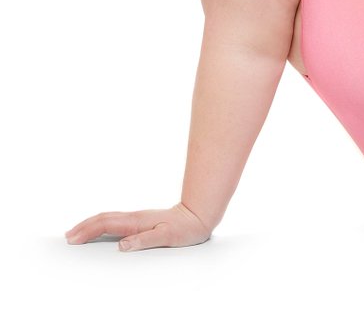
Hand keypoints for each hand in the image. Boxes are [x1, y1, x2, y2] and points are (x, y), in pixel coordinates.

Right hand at [65, 202, 211, 251]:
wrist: (198, 216)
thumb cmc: (185, 229)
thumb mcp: (167, 237)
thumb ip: (145, 240)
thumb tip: (122, 246)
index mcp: (137, 221)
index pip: (106, 225)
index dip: (88, 231)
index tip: (73, 239)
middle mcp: (134, 217)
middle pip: (103, 219)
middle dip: (83, 227)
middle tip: (67, 236)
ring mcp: (137, 217)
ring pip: (108, 218)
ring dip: (90, 224)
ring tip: (76, 232)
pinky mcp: (140, 220)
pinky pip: (115, 221)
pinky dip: (101, 224)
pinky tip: (99, 229)